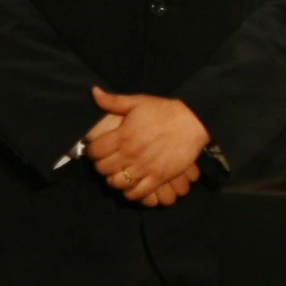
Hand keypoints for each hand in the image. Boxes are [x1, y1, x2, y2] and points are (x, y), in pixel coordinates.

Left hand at [88, 87, 211, 204]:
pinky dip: (131, 192)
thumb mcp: (138, 101)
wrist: (193, 121)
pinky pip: (137, 193)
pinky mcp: (159, 177)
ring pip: (117, 183)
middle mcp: (131, 153)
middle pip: (103, 169)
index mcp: (123, 135)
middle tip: (108, 162)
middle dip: (102, 166)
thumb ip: (114, 101)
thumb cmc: (165, 110)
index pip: (95, 151)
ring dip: (114, 180)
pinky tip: (132, 184)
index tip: (97, 150)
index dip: (92, 151)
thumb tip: (94, 92)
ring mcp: (145, 167)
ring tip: (118, 174)